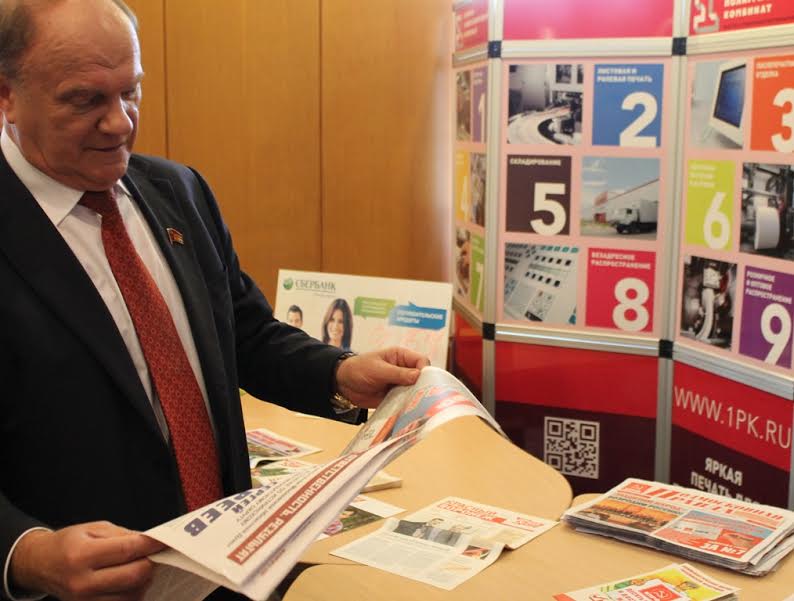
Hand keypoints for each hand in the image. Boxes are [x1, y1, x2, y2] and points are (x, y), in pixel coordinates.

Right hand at [10, 522, 164, 600]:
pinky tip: (130, 580)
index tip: (164, 540)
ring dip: (143, 580)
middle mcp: (82, 582)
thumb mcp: (94, 529)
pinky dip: (133, 592)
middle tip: (154, 554)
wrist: (41, 565)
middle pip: (133, 576)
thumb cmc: (68, 544)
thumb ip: (124, 535)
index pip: (127, 551)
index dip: (151, 545)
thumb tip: (150, 541)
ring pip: (132, 595)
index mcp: (81, 555)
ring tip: (139, 566)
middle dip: (150, 563)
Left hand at [335, 347, 429, 408]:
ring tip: (417, 407)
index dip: (425, 371)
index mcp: (401, 357)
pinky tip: (408, 412)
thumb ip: (398, 373)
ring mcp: (400, 384)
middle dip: (423, 387)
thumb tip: (418, 376)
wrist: (342, 383)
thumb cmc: (359, 369)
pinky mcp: (395, 397)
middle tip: (424, 398)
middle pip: (421, 378)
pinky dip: (407, 406)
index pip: (421, 361)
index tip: (425, 382)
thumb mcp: (378, 370)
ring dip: (415, 398)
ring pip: (415, 391)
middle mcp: (403, 370)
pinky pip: (405, 402)